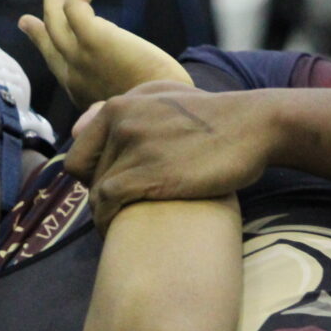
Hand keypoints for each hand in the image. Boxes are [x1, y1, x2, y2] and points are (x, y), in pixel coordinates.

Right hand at [17, 0, 190, 109]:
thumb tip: (83, 118)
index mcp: (77, 87)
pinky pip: (76, 5)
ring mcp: (80, 55)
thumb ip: (101, 100)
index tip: (27, 20)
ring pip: (56, 13)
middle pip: (51, 28)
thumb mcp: (119, 107)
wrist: (163, 121)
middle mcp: (72, 72)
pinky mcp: (95, 40)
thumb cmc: (150, 113)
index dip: (38, 36)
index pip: (52, 55)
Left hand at [65, 84, 273, 228]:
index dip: (90, 178)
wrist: (253, 126)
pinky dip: (107, 222)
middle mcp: (120, 121)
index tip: (110, 192)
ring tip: (120, 228)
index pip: (78, 154)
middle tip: (120, 213)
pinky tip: (118, 233)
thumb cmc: (212, 117)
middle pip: (86, 176)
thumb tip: (78, 128)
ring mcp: (133, 147)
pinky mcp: (147, 173)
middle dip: (99, 198)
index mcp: (118, 105)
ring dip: (105, 215)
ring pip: (97, 192)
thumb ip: (123, 108)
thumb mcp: (164, 97)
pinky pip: (108, 204)